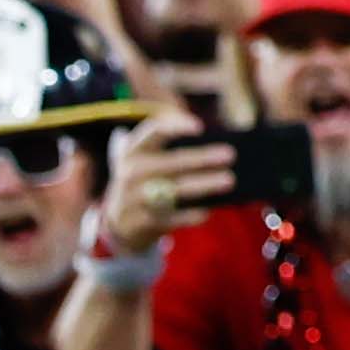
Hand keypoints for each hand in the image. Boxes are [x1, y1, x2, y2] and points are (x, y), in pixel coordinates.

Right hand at [101, 105, 237, 253]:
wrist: (119, 222)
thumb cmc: (145, 182)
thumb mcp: (145, 160)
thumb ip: (170, 148)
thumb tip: (216, 150)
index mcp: (133, 150)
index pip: (154, 132)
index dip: (176, 128)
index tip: (200, 127)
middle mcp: (132, 172)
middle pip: (173, 162)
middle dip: (203, 158)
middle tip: (230, 155)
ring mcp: (135, 198)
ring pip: (176, 190)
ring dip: (205, 184)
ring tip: (229, 180)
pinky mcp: (143, 222)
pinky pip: (173, 218)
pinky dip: (191, 215)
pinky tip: (207, 211)